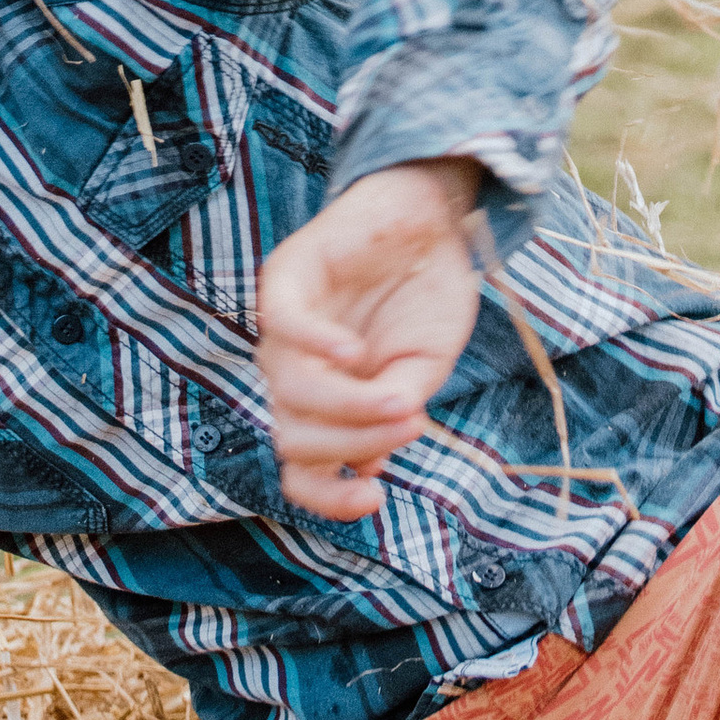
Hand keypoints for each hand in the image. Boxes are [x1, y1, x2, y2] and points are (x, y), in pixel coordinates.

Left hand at [258, 161, 481, 519]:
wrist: (437, 220)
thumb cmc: (427, 296)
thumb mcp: (423, 370)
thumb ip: (392, 415)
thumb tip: (366, 463)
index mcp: (323, 402)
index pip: (300, 467)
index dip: (325, 497)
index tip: (374, 499)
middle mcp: (295, 370)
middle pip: (292, 437)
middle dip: (352, 440)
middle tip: (410, 422)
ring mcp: (286, 326)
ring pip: (290, 388)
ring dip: (348, 404)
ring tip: (402, 394)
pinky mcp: (287, 276)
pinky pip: (282, 321)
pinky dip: (316, 345)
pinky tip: (355, 352)